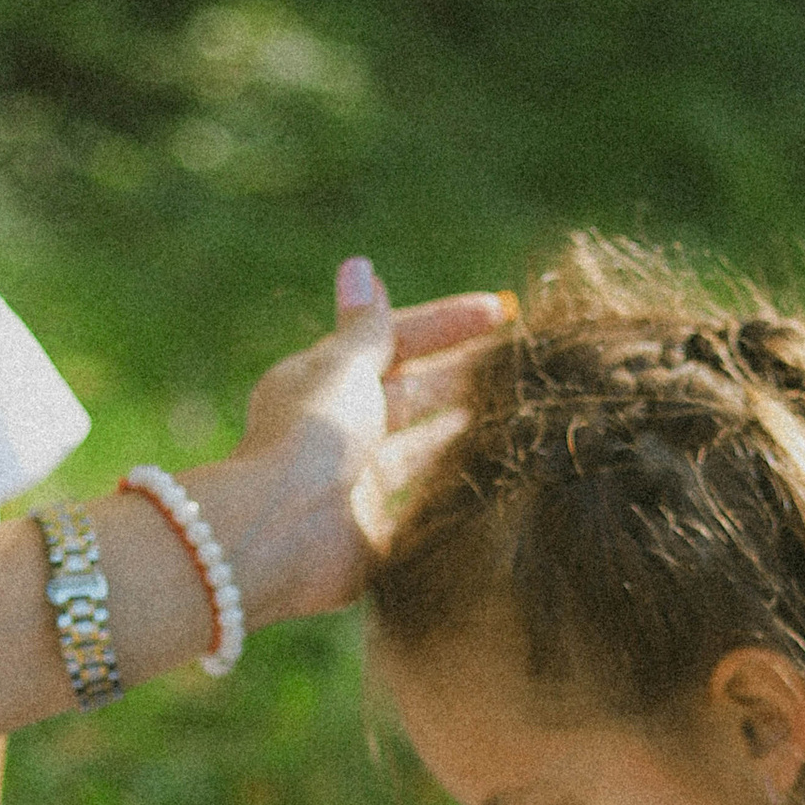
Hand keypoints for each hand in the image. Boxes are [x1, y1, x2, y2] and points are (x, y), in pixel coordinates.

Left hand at [208, 258, 503, 623]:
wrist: (282, 533)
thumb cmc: (310, 436)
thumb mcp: (344, 367)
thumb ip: (365, 327)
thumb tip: (359, 267)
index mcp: (324, 382)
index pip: (394, 341)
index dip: (446, 324)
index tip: (501, 311)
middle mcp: (339, 432)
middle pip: (411, 394)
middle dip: (463, 374)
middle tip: (522, 361)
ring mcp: (357, 485)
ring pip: (420, 448)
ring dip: (463, 428)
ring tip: (518, 408)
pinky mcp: (373, 537)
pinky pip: (422, 506)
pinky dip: (455, 488)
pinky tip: (498, 473)